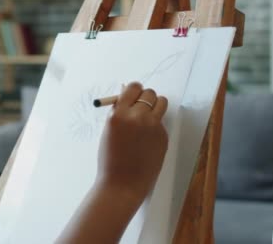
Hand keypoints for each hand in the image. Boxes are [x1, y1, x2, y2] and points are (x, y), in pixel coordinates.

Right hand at [96, 82, 168, 203]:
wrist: (122, 183)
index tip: (132, 95)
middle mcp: (138, 117)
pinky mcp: (163, 136)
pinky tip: (146, 139)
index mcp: (119, 114)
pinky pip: (161, 122)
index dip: (133, 90)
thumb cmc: (110, 158)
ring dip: (155, 105)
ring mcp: (153, 127)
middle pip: (149, 93)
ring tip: (147, 116)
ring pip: (161, 102)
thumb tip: (126, 95)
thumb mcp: (108, 130)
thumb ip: (118, 112)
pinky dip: (155, 125)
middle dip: (144, 97)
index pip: (133, 87)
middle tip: (140, 106)